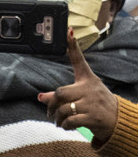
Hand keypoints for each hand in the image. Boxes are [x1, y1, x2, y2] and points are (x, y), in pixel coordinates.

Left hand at [38, 30, 117, 144]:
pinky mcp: (91, 117)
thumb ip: (62, 96)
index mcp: (88, 79)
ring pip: (63, 109)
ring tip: (59, 121)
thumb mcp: (82, 96)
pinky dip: (65, 125)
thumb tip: (39, 97)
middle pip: (60, 93)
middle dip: (51, 105)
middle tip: (49, 112)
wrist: (116, 120)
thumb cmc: (95, 105)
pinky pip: (69, 121)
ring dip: (57, 119)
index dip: (73, 46)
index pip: (79, 60)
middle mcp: (89, 88)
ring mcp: (91, 103)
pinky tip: (67, 126)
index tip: (68, 31)